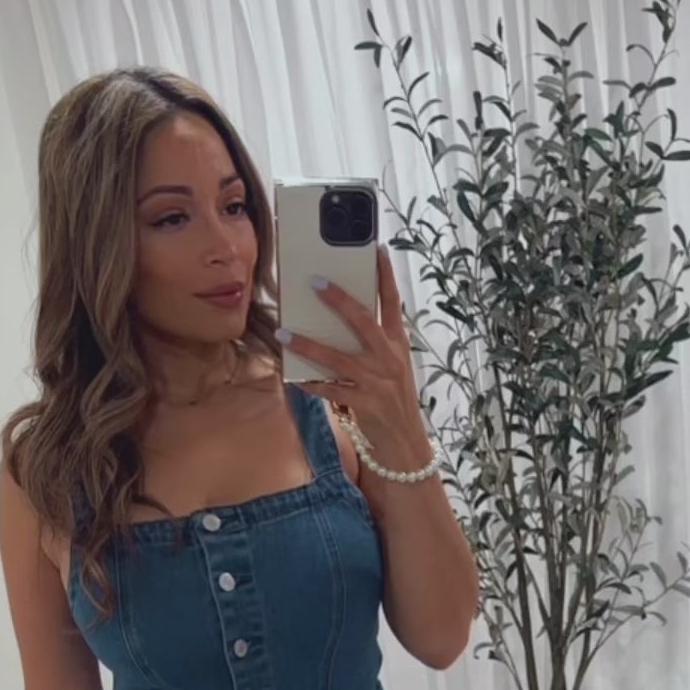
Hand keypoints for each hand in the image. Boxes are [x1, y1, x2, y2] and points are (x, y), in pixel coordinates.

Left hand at [281, 244, 427, 458]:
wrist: (405, 441)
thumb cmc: (393, 397)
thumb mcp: (393, 364)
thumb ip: (375, 340)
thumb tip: (344, 314)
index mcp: (397, 344)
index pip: (392, 303)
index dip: (386, 275)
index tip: (377, 248)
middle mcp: (388, 358)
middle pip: (363, 322)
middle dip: (340, 300)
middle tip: (316, 282)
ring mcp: (377, 382)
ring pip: (339, 358)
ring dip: (309, 344)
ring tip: (284, 332)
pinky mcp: (365, 404)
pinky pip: (332, 391)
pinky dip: (312, 384)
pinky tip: (294, 377)